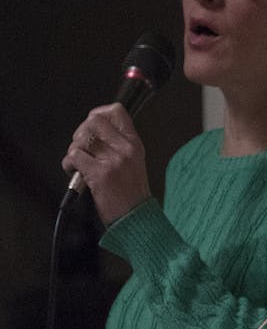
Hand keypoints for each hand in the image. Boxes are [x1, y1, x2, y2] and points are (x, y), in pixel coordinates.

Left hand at [61, 103, 151, 224]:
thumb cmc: (131, 193)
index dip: (98, 113)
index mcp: (134, 143)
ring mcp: (114, 160)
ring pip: (81, 139)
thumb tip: (92, 130)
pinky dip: (68, 164)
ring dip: (73, 150)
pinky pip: (74, 156)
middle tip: (82, 148)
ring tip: (79, 163)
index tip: (91, 126)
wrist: (136, 217)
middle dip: (80, 133)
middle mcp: (125, 148)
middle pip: (93, 121)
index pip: (116, 111)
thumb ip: (117, 144)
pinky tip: (76, 172)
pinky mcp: (100, 174)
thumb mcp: (133, 162)